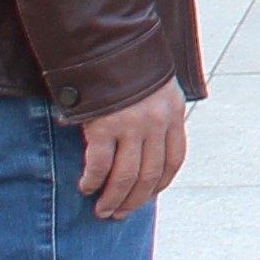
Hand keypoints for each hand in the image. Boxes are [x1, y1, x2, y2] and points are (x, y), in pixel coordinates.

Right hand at [74, 80, 188, 220]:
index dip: (160, 183)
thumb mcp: (155, 89)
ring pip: (125, 177)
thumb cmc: (127, 68)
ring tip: (102, 210)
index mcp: (173, 115)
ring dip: (113, 199)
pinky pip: (100, 166)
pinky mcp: (104, 127)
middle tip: (119, 214)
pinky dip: (92, 181)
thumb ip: (156, 115)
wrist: (107, 45)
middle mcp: (156, 124)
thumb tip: (147, 146)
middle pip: (150, 175)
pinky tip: (85, 187)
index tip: (148, 196)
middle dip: (134, 200)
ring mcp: (132, 126)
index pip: (174, 160)